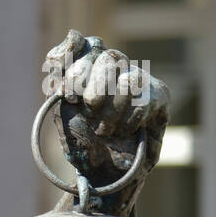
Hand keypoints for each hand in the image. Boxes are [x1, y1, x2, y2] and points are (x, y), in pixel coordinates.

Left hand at [43, 30, 169, 216]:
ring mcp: (137, 79)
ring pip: (129, 79)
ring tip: (105, 131)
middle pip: (106, 55)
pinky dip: (130, 120)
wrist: (107, 173)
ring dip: (112, 110)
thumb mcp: (63, 114)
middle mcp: (112, 68)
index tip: (58, 66)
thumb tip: (56, 56)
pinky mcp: (159, 94)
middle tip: (89, 108)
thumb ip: (62, 85)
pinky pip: (146, 99)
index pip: (82, 43)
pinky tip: (125, 132)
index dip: (72, 49)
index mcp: (85, 70)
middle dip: (94, 85)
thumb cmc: (82, 143)